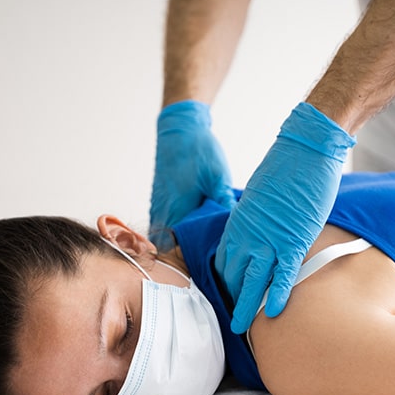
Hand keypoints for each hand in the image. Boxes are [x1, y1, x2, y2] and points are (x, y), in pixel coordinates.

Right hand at [149, 100, 235, 248]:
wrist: (178, 130)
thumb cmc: (199, 152)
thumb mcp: (218, 178)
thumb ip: (224, 204)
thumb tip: (236, 229)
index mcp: (178, 211)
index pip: (179, 251)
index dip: (192, 261)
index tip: (209, 264)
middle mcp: (163, 213)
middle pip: (170, 249)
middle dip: (186, 256)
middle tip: (208, 258)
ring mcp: (158, 207)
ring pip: (165, 237)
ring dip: (179, 243)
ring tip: (201, 245)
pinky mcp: (158, 201)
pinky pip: (163, 224)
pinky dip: (175, 229)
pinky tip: (192, 227)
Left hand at [215, 102, 355, 333]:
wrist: (304, 150)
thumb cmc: (286, 168)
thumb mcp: (261, 196)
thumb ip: (257, 218)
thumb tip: (262, 229)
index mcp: (238, 223)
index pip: (224, 260)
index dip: (225, 281)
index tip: (228, 295)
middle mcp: (247, 234)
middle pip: (232, 274)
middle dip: (230, 298)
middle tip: (231, 319)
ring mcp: (269, 239)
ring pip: (251, 280)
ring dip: (245, 306)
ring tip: (241, 328)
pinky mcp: (292, 240)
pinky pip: (282, 274)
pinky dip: (276, 294)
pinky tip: (272, 313)